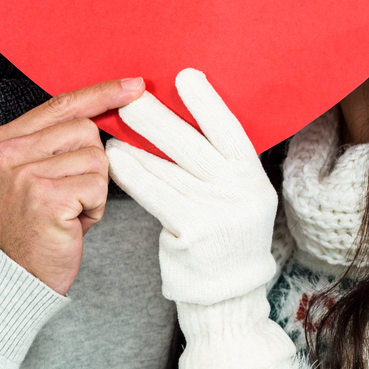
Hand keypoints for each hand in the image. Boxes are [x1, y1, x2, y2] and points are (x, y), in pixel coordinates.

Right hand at [0, 77, 145, 295]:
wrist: (14, 279)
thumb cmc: (34, 225)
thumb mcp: (33, 173)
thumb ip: (57, 140)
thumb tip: (111, 107)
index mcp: (4, 139)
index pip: (62, 103)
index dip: (102, 93)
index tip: (134, 85)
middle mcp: (10, 151)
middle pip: (86, 129)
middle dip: (93, 162)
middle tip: (70, 194)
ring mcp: (25, 174)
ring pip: (97, 158)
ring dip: (94, 188)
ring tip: (69, 210)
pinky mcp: (45, 197)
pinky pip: (98, 186)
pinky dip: (95, 208)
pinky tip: (72, 223)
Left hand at [105, 69, 277, 306]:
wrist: (227, 293)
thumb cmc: (222, 230)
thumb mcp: (236, 194)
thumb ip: (217, 162)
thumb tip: (181, 112)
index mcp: (253, 177)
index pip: (231, 132)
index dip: (208, 103)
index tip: (185, 75)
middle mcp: (240, 194)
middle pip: (194, 146)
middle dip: (160, 118)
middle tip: (133, 95)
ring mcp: (217, 215)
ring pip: (169, 169)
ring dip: (138, 144)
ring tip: (115, 124)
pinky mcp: (191, 233)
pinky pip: (155, 194)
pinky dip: (132, 173)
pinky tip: (116, 158)